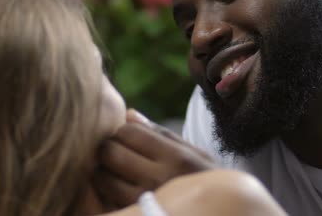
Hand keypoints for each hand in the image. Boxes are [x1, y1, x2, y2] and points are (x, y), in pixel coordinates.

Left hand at [93, 109, 216, 207]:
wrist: (218, 213)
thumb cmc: (204, 179)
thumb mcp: (193, 153)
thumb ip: (161, 133)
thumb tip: (129, 114)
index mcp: (175, 158)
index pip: (129, 132)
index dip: (123, 131)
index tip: (128, 136)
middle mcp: (159, 180)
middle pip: (111, 153)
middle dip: (109, 148)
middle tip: (116, 151)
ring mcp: (145, 203)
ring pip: (103, 179)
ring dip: (103, 171)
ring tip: (117, 171)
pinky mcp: (136, 215)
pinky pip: (107, 200)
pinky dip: (107, 192)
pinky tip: (117, 189)